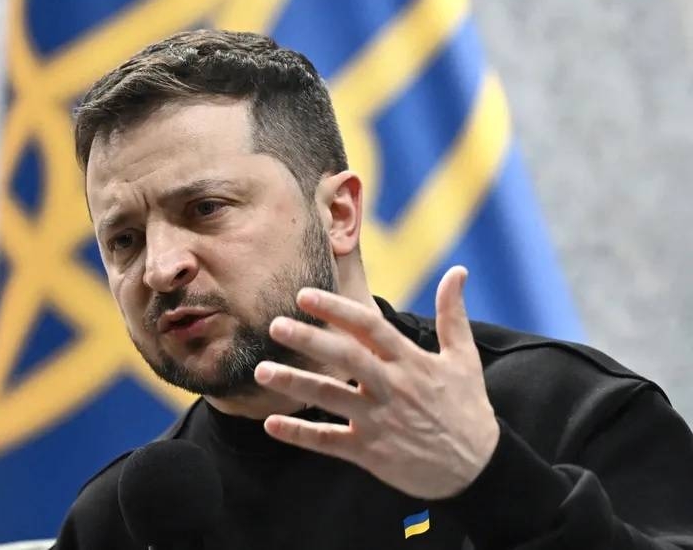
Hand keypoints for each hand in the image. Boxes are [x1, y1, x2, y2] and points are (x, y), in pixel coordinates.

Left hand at [253, 266, 499, 499]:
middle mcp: (393, 388)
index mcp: (412, 362)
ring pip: (331, 399)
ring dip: (295, 383)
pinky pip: (329, 442)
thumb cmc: (467, 408)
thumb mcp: (465, 359)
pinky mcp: (370, 452)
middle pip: (347, 358)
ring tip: (261, 370)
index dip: (337, 309)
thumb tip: (458, 271)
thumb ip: (453, 315)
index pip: (370, 328)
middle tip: (275, 325)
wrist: (479, 468)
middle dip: (310, 340)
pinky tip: (270, 424)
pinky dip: (300, 434)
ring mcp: (379, 421)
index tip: (304, 295)